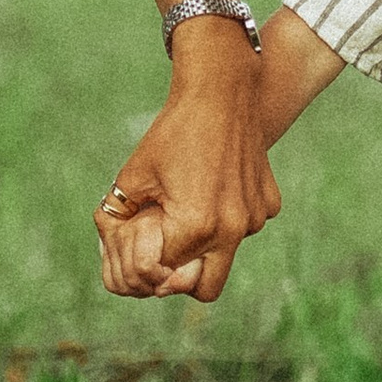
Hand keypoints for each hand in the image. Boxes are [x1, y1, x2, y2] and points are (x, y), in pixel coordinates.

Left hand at [91, 37, 278, 302]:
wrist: (220, 91)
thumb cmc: (171, 133)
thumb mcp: (132, 178)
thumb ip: (120, 222)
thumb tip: (112, 252)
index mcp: (196, 226)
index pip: (164, 275)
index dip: (144, 265)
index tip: (139, 245)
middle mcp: (233, 229)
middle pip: (204, 290)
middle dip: (180, 279)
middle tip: (164, 251)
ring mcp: (255, 217)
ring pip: (227, 254)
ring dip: (205, 245)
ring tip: (188, 206)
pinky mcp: (268, 202)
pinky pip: (245, 226)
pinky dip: (228, 218)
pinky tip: (214, 186)